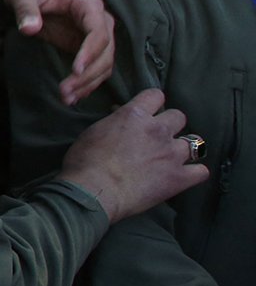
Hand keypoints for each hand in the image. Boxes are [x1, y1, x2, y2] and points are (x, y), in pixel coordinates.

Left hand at [3, 0, 114, 104]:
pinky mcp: (87, 48)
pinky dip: (86, 84)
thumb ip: (26, 10)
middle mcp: (99, 21)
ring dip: (88, 84)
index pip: (99, 33)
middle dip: (88, 75)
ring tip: (66, 98)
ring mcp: (95, 35)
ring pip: (103, 65)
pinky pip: (95, 69)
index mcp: (88, 5)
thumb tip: (30, 29)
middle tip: (65, 91)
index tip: (76, 71)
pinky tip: (72, 97)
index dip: (90, 53)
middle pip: (105, 53)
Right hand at [60, 89, 207, 222]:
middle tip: (158, 137)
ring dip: (182, 149)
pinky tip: (184, 176)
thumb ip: (115, 123)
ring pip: (194, 143)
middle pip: (179, 116)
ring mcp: (172, 154)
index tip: (147, 112)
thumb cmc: (84, 161)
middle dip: (170, 125)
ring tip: (171, 158)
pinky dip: (194, 173)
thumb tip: (121, 119)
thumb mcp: (94, 131)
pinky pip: (200, 172)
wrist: (93, 190)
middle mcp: (158, 130)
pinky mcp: (179, 178)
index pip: (155, 96)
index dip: (152, 103)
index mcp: (135, 115)